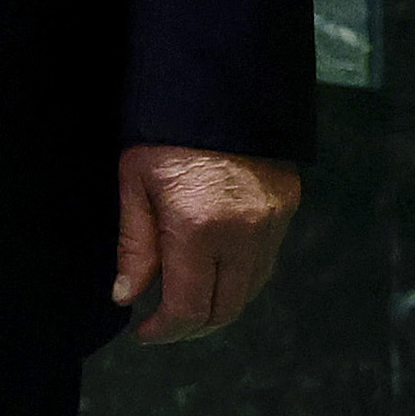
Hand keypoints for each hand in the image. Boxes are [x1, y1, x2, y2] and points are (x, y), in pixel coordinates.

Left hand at [111, 143, 300, 344]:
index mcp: (199, 228)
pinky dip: (240, 278)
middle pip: (225, 310)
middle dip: (191, 326)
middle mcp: (244, 234)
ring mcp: (272, 223)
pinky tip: (213, 269)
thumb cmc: (165, 130)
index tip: (143, 332)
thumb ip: (134, 245)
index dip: (165, 331)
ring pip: (250, 291)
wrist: (218, 83)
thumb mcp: (135, 182)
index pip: (189, 308)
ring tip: (185, 298)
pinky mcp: (287, 208)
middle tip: (162, 323)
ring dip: (218, 305)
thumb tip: (127, 296)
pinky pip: (265, 262)